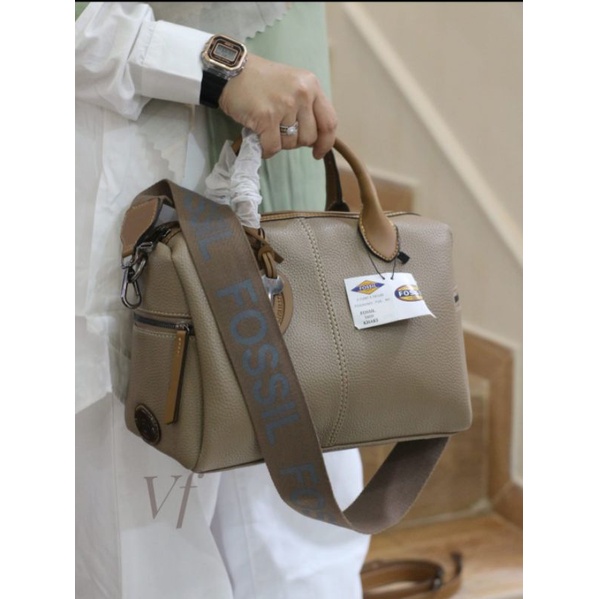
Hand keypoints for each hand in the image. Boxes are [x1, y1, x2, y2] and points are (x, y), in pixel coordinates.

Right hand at [219, 53, 336, 159]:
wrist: (230, 71)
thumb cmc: (260, 80)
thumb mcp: (292, 84)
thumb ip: (306, 106)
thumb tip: (314, 138)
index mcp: (311, 85)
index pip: (329, 122)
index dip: (325, 142)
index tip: (318, 152)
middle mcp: (302, 94)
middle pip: (309, 137)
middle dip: (295, 141)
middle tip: (279, 131)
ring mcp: (284, 105)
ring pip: (291, 143)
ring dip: (278, 143)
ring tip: (267, 128)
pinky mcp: (267, 117)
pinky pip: (273, 147)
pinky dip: (265, 149)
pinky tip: (259, 141)